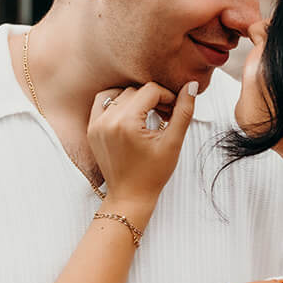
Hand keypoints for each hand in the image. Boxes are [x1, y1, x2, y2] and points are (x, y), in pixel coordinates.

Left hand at [87, 81, 196, 208]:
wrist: (130, 196)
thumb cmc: (152, 174)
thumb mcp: (173, 143)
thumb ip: (183, 112)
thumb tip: (191, 85)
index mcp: (127, 123)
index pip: (150, 91)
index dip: (167, 96)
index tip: (174, 110)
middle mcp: (108, 120)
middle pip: (135, 91)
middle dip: (153, 98)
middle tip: (165, 114)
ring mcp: (96, 125)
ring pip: (119, 93)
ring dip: (135, 98)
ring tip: (146, 114)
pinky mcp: (92, 129)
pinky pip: (102, 102)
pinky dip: (116, 102)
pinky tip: (129, 114)